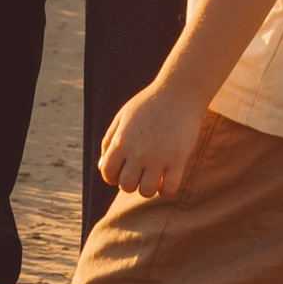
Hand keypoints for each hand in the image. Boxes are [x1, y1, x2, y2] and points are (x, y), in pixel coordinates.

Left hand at [100, 76, 206, 201]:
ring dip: (149, 186)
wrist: (180, 92)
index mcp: (121, 140)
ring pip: (146, 191)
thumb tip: (102, 168)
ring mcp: (158, 157)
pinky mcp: (178, 159)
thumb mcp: (123, 117)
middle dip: (132, 181)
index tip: (125, 168)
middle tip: (141, 169)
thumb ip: (109, 141)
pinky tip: (169, 177)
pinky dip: (167, 189)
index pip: (107, 173)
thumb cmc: (150, 104)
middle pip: (126, 186)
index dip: (113, 175)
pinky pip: (169, 190)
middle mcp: (137, 151)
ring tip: (155, 173)